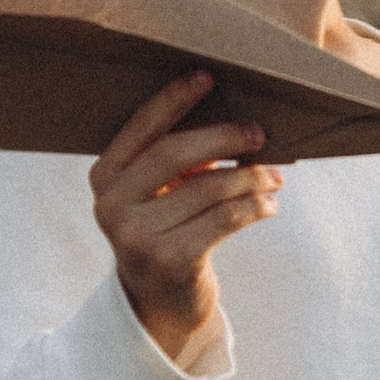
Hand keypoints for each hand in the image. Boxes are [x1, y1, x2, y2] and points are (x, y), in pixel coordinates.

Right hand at [90, 69, 282, 365]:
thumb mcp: (158, 192)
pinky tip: (269, 204)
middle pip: (174, 154)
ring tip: (275, 176)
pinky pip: (223, 220)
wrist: (162, 302)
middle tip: (258, 133)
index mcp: (104, 178)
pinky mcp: (169, 262)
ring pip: (208, 189)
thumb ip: (176, 157)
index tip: (207, 77)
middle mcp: (112, 207)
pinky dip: (254, 206)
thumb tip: (233, 112)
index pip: (141, 129)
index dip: (174, 100)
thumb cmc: (169, 228)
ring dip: (250, 177)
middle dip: (223, 138)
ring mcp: (136, 238)